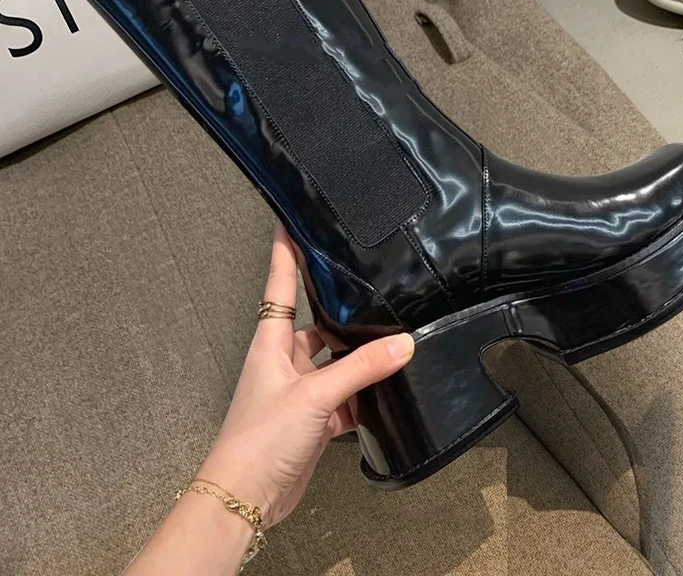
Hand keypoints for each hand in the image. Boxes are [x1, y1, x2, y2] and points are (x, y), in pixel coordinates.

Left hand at [197, 221, 414, 528]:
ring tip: (388, 344)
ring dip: (357, 361)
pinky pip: (343, 396)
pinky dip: (362, 396)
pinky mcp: (311, 418)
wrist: (246, 497)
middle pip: (317, 324)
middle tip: (370, 291)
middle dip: (343, 314)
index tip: (290, 220)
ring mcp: (298, 390)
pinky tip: (382, 393)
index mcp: (271, 342)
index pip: (280, 283)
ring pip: (335, 362)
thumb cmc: (258, 440)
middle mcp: (283, 360)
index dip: (285, 252)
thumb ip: (361, 368)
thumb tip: (401, 343)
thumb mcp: (314, 395)